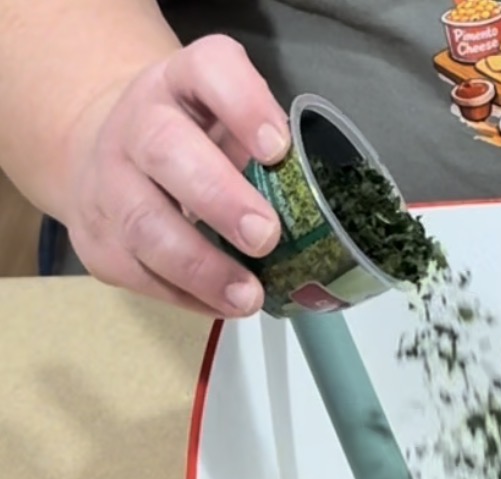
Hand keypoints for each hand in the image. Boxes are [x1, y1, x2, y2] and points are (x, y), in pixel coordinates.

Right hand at [61, 34, 288, 318]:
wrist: (108, 150)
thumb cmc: (197, 138)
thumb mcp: (233, 120)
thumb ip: (269, 147)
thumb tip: (319, 208)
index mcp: (183, 81)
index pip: (209, 70)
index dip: (244, 105)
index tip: (278, 147)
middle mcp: (138, 123)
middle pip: (166, 151)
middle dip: (219, 198)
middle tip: (266, 235)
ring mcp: (109, 181)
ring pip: (144, 224)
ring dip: (201, 267)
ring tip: (248, 295)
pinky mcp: (98, 238)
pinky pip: (138, 272)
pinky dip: (184, 295)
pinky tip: (221, 305)